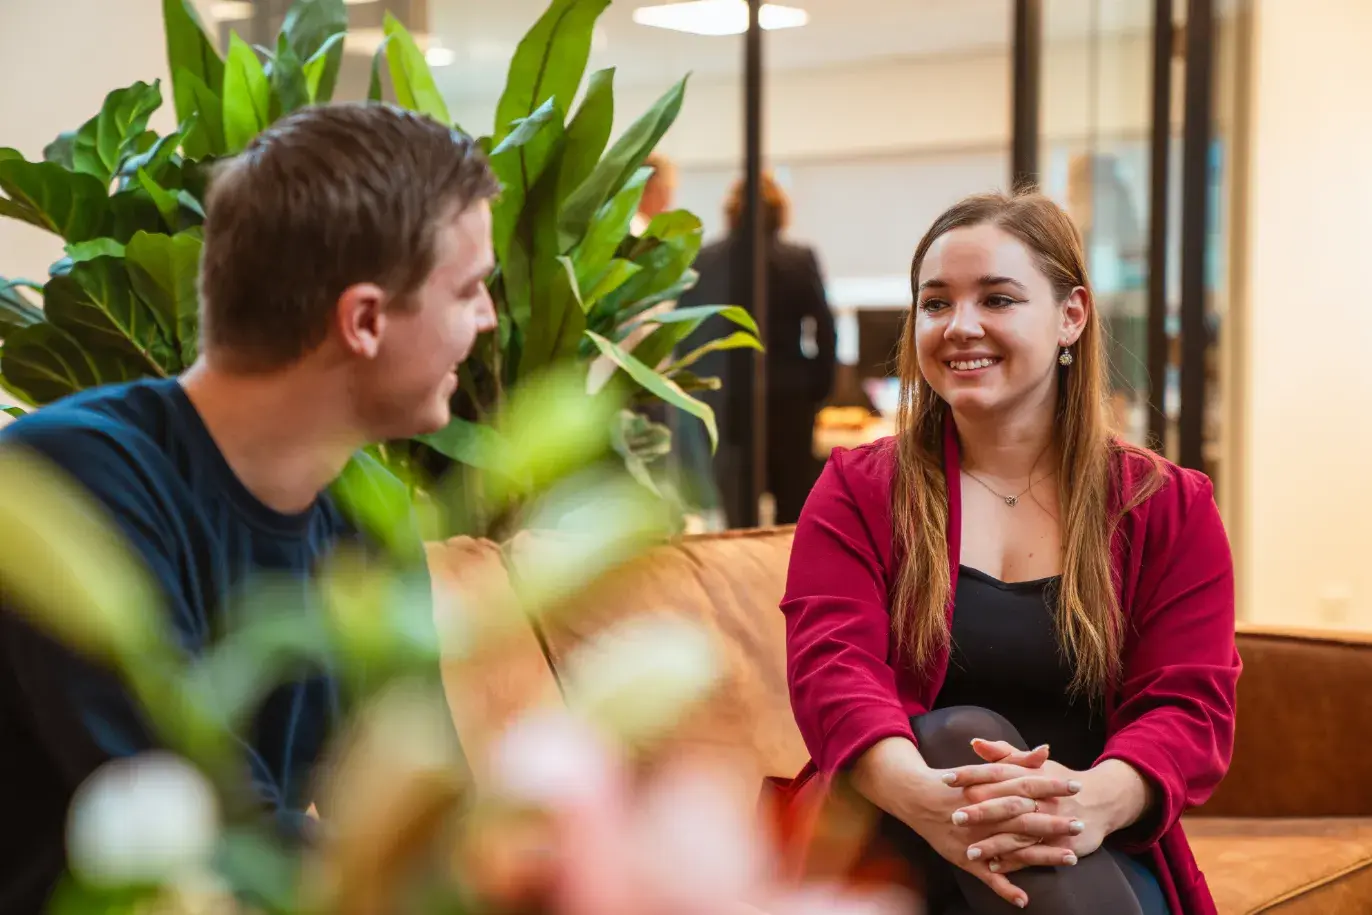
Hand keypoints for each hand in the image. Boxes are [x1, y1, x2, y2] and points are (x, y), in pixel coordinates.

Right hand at [894, 760, 1082, 907]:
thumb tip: (1046, 750)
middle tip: (1079, 824)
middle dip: (1053, 822)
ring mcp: (977, 838)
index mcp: (988, 789)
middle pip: (1024, 818)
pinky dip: (1005, 888)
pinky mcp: (966, 858)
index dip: (1051, 786)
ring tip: (1071, 858)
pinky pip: (988, 876)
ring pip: (1013, 848)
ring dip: (1042, 855)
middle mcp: (985, 814)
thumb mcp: (985, 768)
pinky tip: (1024, 900)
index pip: (1026, 785)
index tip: (1076, 786)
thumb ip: (1017, 759)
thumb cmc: (955, 782)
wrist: (917, 798)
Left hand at [947, 741, 1137, 874]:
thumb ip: (1003, 754)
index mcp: (1030, 775)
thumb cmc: (1059, 780)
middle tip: (954, 817)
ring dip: (995, 844)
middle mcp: (1040, 798)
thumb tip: (975, 743)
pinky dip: (1015, 861)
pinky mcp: (1060, 843)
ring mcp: (1051, 821)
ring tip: (971, 851)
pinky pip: (1035, 854)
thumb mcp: (1033, 765)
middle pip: (1008, 803)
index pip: (996, 771)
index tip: (946, 778)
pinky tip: (995, 866)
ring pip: (1020, 834)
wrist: (1100, 800)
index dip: (971, 775)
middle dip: (981, 811)